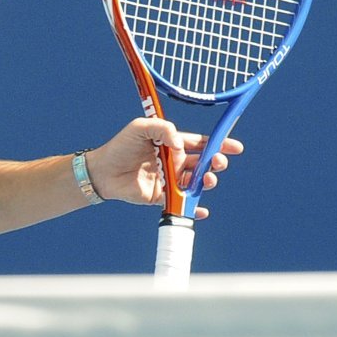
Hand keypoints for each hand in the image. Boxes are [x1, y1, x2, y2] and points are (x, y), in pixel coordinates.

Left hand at [86, 118, 243, 217]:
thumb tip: (179, 145)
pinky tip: (201, 209)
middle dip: (215, 163)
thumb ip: (162, 129)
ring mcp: (168, 181)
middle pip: (202, 164)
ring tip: (206, 180)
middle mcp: (172, 162)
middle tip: (217, 164)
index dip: (218, 145)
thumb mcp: (139, 127)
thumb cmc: (120, 146)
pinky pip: (181, 204)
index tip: (235, 148)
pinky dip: (193, 208)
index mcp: (170, 144)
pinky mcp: (160, 197)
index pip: (199, 144)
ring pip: (194, 183)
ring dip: (206, 182)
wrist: (102, 171)